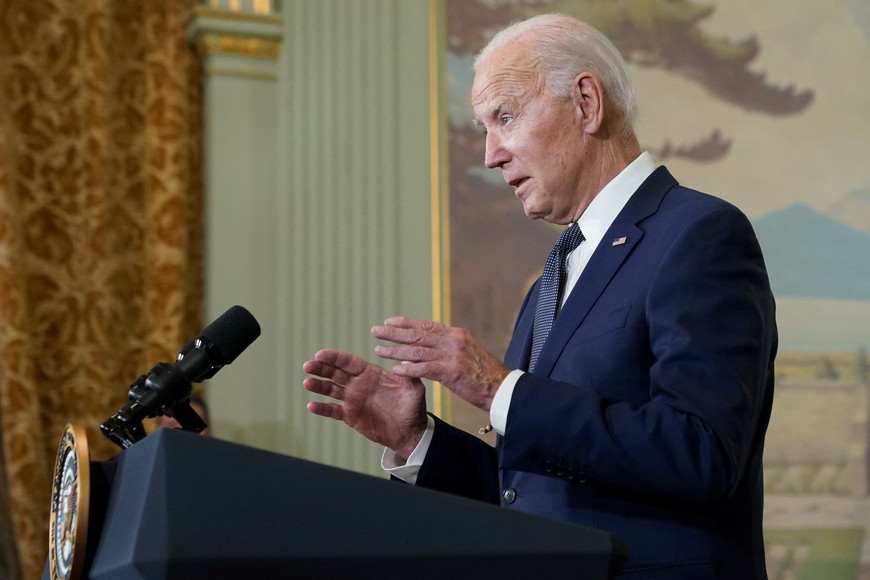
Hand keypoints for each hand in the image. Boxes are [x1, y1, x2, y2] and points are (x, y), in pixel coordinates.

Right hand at [303, 349, 428, 459]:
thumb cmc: (413, 407)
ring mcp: (352, 399)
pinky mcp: (349, 415)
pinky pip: (332, 410)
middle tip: (308, 365)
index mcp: (370, 373)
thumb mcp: (414, 389)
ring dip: (318, 385)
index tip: (321, 354)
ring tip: (307, 382)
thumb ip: (409, 376)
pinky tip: (312, 405)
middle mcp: (358, 384)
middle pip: (335, 372)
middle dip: (321, 368)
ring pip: (330, 389)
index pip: (349, 362)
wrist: (409, 432)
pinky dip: (322, 408)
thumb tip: (405, 363)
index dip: (335, 357)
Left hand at [372, 317, 509, 411]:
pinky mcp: (452, 372)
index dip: (406, 323)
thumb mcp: (467, 355)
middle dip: (394, 332)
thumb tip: (426, 350)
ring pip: (417, 350)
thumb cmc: (484, 376)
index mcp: (457, 335)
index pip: (427, 325)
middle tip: (376, 330)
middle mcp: (453, 341)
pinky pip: (425, 369)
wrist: (503, 389)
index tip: (390, 322)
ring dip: (395, 350)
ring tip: (378, 349)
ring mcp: (453, 356)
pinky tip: (396, 370)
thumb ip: (447, 350)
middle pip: (418, 334)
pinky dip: (409, 369)